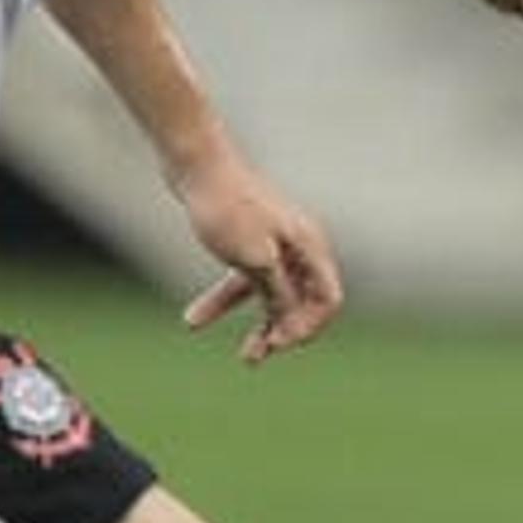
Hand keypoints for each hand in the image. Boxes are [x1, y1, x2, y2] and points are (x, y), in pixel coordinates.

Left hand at [169, 154, 343, 364]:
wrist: (196, 165)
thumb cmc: (228, 208)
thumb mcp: (254, 260)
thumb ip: (278, 294)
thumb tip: (291, 322)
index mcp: (310, 247)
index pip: (328, 300)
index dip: (307, 327)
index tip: (276, 343)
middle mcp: (299, 246)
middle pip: (302, 301)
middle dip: (282, 332)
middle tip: (255, 357)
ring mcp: (275, 243)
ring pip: (272, 294)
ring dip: (257, 324)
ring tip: (242, 355)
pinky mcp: (249, 240)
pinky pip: (246, 280)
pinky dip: (225, 301)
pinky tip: (194, 320)